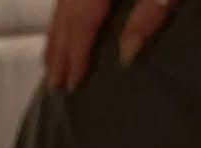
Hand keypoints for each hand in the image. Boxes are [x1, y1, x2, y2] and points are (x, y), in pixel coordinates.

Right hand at [44, 0, 180, 90]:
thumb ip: (150, 15)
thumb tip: (125, 57)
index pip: (83, 21)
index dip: (76, 54)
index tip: (71, 85)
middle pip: (68, 13)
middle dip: (59, 50)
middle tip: (53, 84)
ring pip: (62, 2)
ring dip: (56, 33)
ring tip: (50, 62)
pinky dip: (62, 13)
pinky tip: (62, 26)